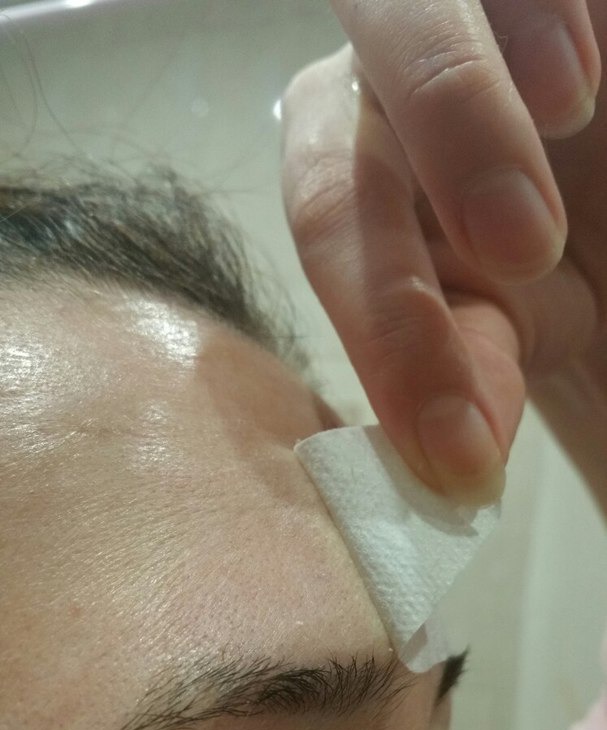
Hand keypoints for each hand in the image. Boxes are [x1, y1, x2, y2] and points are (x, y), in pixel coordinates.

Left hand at [281, 0, 601, 504]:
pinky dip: (549, 4)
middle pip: (353, 83)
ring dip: (472, 61)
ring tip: (569, 104)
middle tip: (524, 244)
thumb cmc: (545, 272)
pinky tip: (582, 69)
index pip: (331, 226)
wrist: (596, 222)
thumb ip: (466, 370)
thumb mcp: (505, 329)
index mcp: (347, 169)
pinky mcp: (533, 1)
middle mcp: (377, 83)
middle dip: (435, 147)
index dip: (389, 334)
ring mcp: (451, 16)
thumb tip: (460, 457)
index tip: (462, 446)